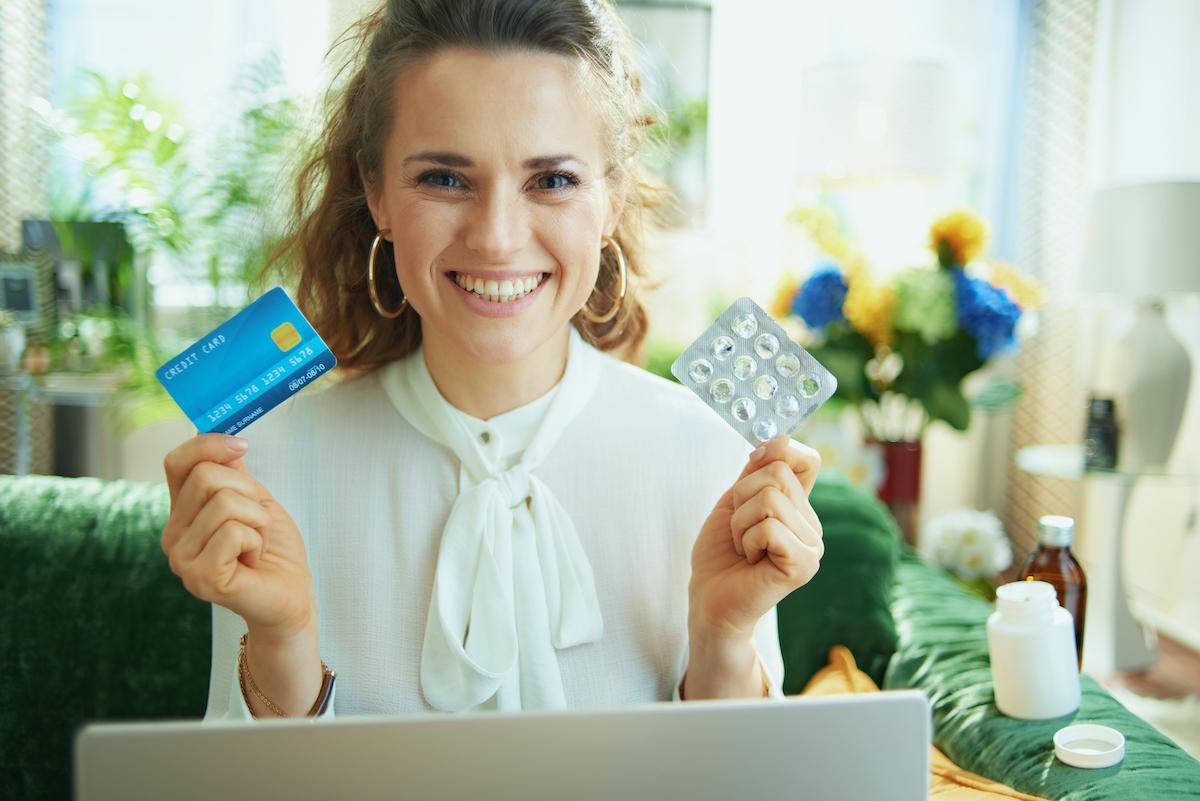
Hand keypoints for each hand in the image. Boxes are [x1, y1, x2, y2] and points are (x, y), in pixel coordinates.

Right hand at [161, 434, 314, 639]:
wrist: (291, 595)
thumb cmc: (274, 551)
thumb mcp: (255, 500)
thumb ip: (232, 471)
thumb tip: (213, 434)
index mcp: (181, 515)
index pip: (176, 462)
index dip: (208, 445)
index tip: (242, 446)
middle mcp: (173, 537)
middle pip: (206, 476)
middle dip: (248, 491)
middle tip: (257, 523)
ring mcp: (182, 560)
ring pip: (224, 502)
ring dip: (257, 520)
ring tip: (256, 546)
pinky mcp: (201, 579)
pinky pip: (234, 532)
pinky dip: (256, 540)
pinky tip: (253, 561)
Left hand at [688, 436, 822, 640]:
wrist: (709, 600)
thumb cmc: (720, 555)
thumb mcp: (735, 502)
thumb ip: (757, 472)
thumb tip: (778, 439)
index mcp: (799, 508)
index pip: (808, 459)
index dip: (778, 451)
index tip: (753, 463)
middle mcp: (812, 525)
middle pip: (778, 474)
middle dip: (742, 498)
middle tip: (740, 530)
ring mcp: (812, 546)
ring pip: (771, 499)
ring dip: (741, 523)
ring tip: (744, 547)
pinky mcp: (803, 565)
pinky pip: (769, 527)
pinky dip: (747, 540)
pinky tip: (751, 561)